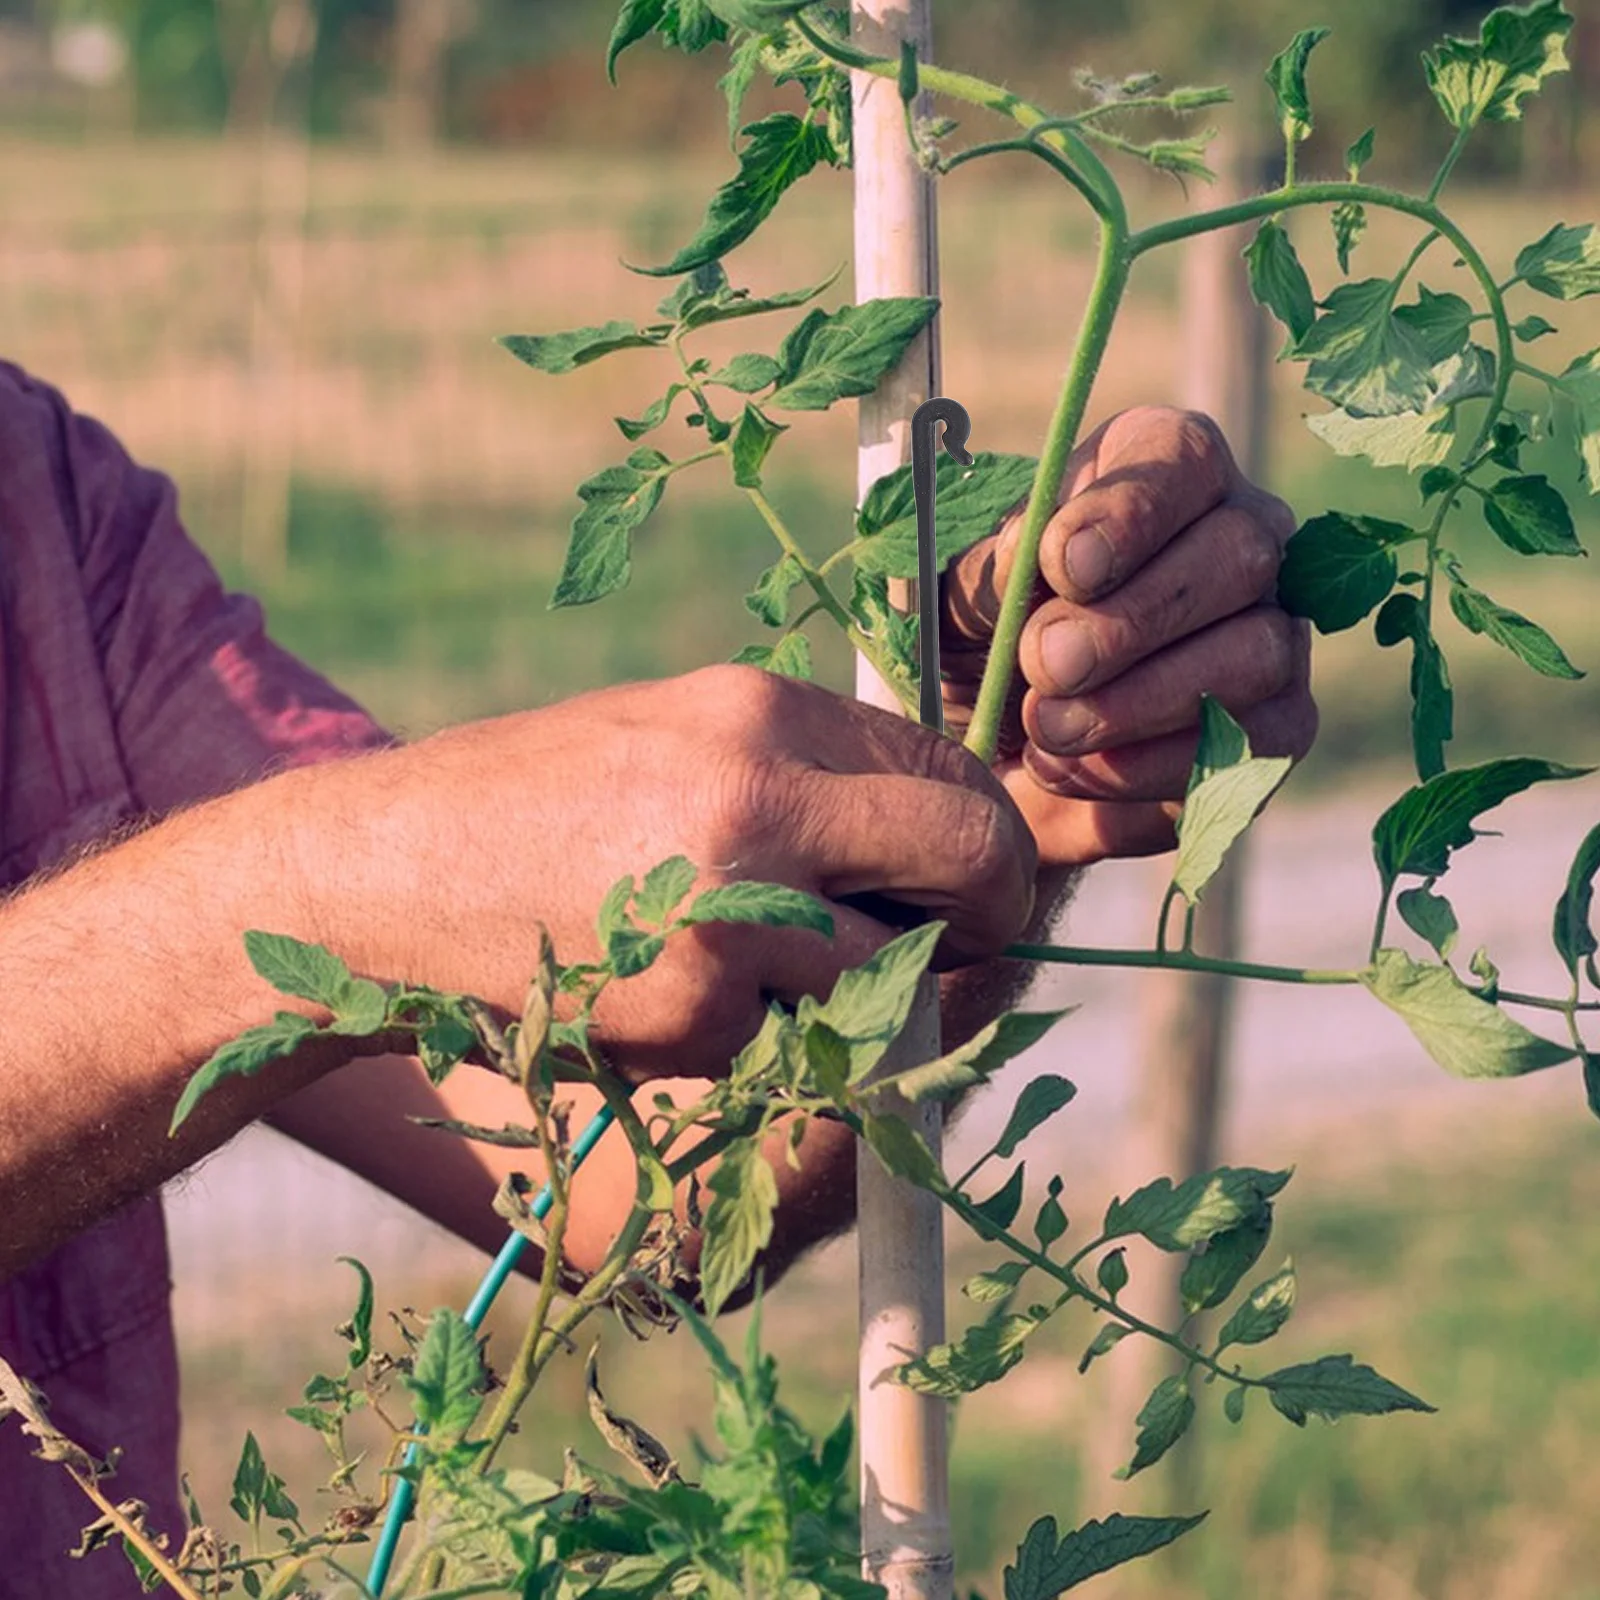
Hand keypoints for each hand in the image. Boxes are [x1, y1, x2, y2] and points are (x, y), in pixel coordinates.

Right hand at [292, 665, 1035, 1081]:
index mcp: (760, 711)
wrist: (382, 876)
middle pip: (970, 856)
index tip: (972, 882)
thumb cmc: (537, 801)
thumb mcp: (678, 736)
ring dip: (855, 990)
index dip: (986, 840)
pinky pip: (782, 1039)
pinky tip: (654, 991)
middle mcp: (757, 795)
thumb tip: (949, 830)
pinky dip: (744, 1035)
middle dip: (987, 915)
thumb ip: (812, 772)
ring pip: (891, 973)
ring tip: (747, 963)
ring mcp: (724, 908)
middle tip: (953, 946)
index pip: (952, 772)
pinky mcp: (684, 1009)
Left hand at [941, 406, 1316, 867]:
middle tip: (1045, 665)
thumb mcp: (960, 600)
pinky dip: (1149, 766)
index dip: (1127, 516)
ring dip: (1138, 702)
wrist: (1002, 745)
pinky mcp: (1279, 724)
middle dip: (1130, 623)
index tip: (1060, 567)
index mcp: (1159, 468)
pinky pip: (1249, 745)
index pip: (1181, 458)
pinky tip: (1073, 767)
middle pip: (1239, 555)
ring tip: (1047, 727)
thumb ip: (992, 573)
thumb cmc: (984, 641)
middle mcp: (1240, 534)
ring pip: (1255, 654)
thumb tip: (1034, 556)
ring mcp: (1275, 629)